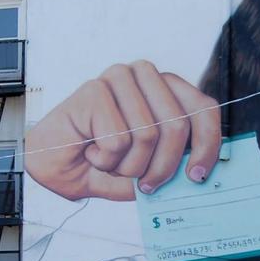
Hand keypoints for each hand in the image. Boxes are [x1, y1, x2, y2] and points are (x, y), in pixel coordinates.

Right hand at [25, 61, 220, 200]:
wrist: (51, 165)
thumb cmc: (102, 161)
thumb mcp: (150, 168)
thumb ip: (176, 164)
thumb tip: (201, 172)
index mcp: (167, 88)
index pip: (204, 109)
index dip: (208, 144)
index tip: (197, 176)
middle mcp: (147, 76)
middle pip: (177, 125)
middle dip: (163, 166)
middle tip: (147, 184)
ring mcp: (120, 78)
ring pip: (148, 135)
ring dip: (128, 165)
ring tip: (110, 162)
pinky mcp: (94, 90)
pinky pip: (117, 140)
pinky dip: (105, 161)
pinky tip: (91, 151)